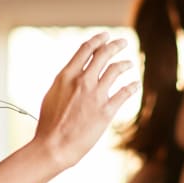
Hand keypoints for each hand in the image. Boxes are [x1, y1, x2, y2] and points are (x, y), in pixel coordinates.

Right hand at [34, 32, 138, 167]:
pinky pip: (124, 93)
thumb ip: (66, 81)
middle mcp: (82, 81)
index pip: (86, 49)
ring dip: (125, 64)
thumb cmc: (49, 124)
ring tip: (129, 64)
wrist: (54, 146)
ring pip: (116, 70)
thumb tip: (76, 73)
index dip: (98, 40)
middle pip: (103, 54)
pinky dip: (131, 86)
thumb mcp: (52, 94)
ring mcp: (95, 95)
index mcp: (66, 75)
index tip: (105, 36)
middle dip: (115, 45)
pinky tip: (134, 84)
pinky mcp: (106, 110)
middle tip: (121, 43)